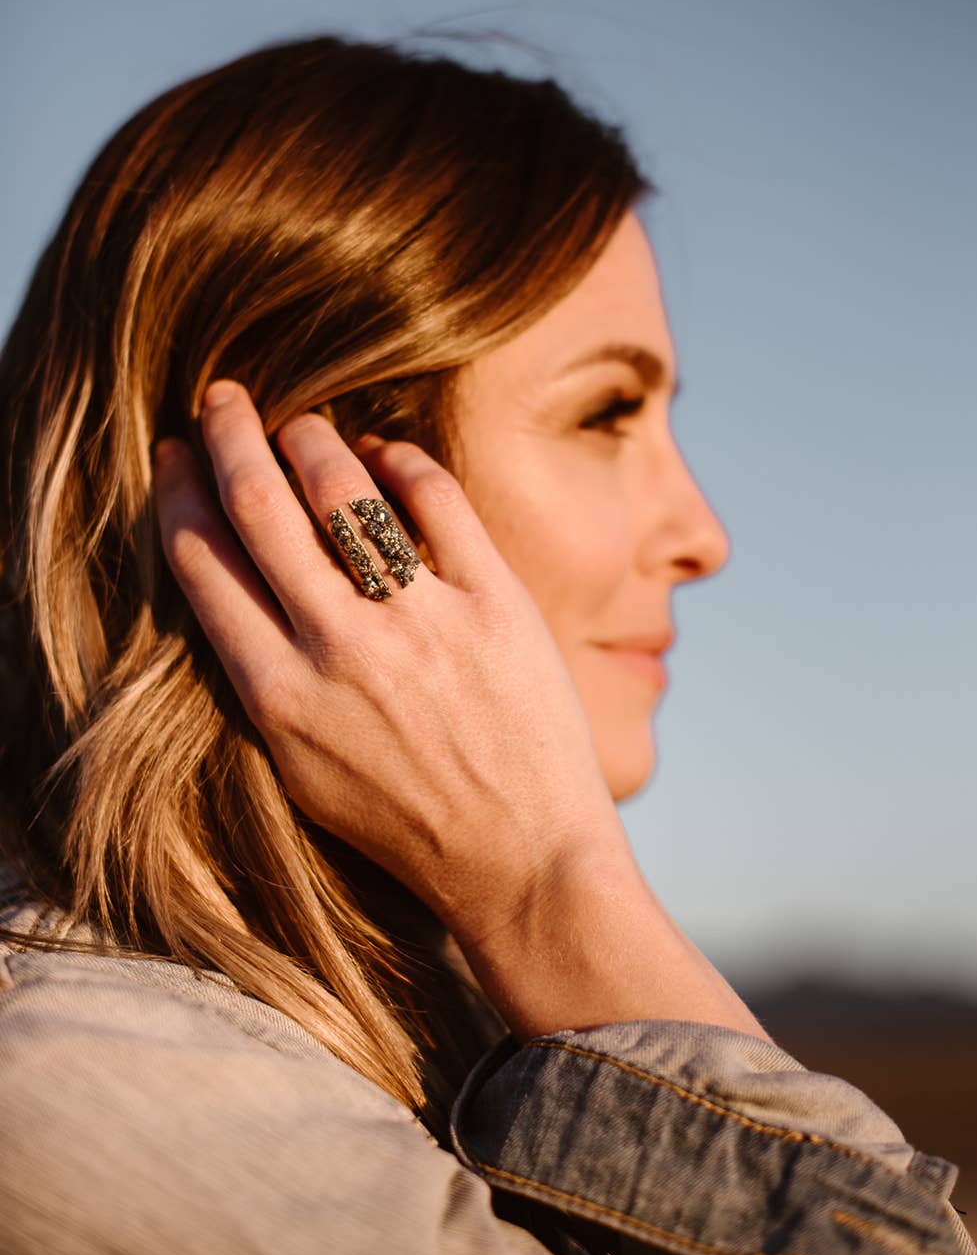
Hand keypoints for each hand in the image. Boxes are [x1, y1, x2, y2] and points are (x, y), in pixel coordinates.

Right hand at [152, 381, 626, 948]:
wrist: (519, 858)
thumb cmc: (405, 820)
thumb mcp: (300, 768)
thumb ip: (263, 675)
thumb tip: (237, 579)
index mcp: (276, 694)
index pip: (202, 561)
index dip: (181, 492)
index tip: (179, 454)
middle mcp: (337, 648)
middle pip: (257, 504)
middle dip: (228, 433)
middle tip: (223, 396)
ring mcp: (418, 621)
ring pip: (339, 487)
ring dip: (308, 436)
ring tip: (301, 423)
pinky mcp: (492, 602)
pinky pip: (436, 498)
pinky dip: (403, 459)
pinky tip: (388, 451)